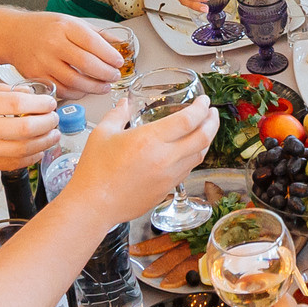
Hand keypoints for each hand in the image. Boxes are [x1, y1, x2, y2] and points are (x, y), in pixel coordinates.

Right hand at [0, 85, 58, 176]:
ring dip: (44, 143)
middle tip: (55, 119)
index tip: (50, 104)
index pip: (19, 103)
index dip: (42, 104)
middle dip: (48, 124)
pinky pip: (11, 164)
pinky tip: (36, 152)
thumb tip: (24, 94)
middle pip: (27, 128)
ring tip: (52, 136)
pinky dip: (29, 159)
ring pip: (23, 149)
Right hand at [5, 12, 124, 95]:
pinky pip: (62, 90)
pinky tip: (85, 90)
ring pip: (75, 81)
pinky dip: (77, 93)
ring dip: (94, 87)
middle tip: (114, 76)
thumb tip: (119, 43)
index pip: (94, 44)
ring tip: (104, 86)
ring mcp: (43, 62)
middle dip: (106, 74)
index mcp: (65, 27)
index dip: (110, 56)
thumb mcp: (71, 22)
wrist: (13, 35)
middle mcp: (53, 44)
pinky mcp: (37, 77)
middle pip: (87, 64)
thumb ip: (96, 34)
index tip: (119, 62)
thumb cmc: (43, 28)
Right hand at [63, 95, 217, 223]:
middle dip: (213, 122)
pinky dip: (193, 157)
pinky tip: (188, 151)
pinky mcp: (167, 190)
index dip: (201, 108)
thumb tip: (125, 102)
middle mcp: (165, 158)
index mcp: (150, 139)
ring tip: (204, 129)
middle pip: (203, 137)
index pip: (189, 120)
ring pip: (199, 155)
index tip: (205, 101)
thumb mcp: (102, 133)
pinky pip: (187, 170)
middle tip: (212, 113)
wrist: (94, 205)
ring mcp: (169, 176)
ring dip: (206, 140)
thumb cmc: (94, 171)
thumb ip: (117, 114)